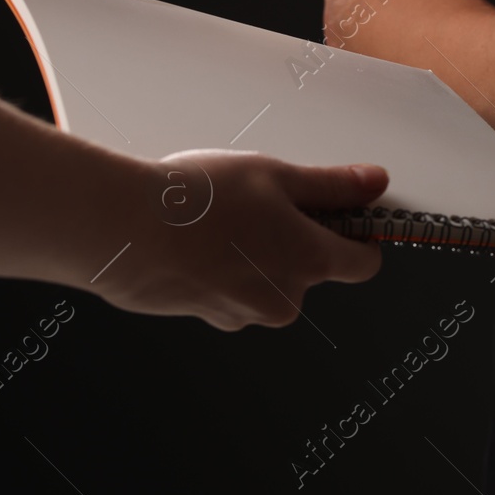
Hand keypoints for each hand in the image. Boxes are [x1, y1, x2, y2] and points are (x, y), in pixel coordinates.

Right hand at [83, 150, 388, 330]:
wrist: (120, 229)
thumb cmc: (194, 201)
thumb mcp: (277, 175)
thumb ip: (333, 184)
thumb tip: (374, 182)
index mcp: (310, 261)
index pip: (365, 263)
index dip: (361, 236)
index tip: (349, 216)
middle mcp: (284, 298)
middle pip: (313, 269)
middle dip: (297, 239)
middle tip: (265, 202)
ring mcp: (244, 313)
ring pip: (270, 281)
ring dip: (258, 254)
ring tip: (223, 219)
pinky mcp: (209, 318)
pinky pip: (234, 292)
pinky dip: (225, 270)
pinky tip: (199, 242)